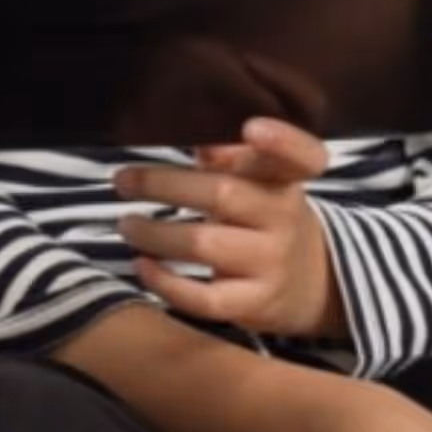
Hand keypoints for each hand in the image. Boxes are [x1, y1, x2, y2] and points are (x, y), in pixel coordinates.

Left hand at [114, 118, 344, 339]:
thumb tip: (195, 136)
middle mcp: (285, 217)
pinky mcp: (255, 303)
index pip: (302, 155)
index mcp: (285, 178)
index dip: (282, 140)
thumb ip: (230, 155)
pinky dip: (166, 283)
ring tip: (127, 225)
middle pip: (224, 194)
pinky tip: (143, 266)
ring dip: (154, 234)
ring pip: (205, 245)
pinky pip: (205, 299)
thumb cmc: (263, 216)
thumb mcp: (259, 180)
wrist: (308, 280)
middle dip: (164, 185)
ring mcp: (272, 263)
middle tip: (124, 180)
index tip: (252, 127)